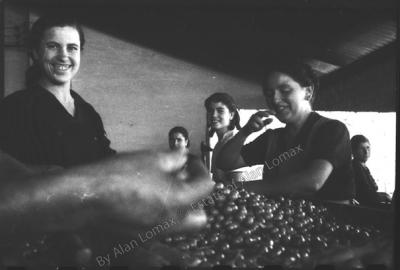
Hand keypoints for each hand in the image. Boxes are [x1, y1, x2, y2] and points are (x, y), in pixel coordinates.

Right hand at [86, 150, 213, 228]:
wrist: (87, 195)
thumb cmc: (116, 177)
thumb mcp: (152, 158)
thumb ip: (175, 157)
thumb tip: (182, 156)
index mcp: (179, 201)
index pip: (207, 186)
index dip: (201, 169)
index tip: (192, 161)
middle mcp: (171, 221)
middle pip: (201, 216)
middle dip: (197, 197)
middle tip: (186, 178)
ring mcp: (157, 231)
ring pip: (182, 223)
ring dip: (182, 204)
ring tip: (167, 183)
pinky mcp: (143, 234)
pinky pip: (164, 226)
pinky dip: (165, 212)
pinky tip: (152, 194)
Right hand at [243, 110, 273, 134]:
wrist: (246, 131)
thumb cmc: (254, 127)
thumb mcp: (262, 125)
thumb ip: (266, 122)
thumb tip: (272, 119)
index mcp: (258, 115)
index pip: (264, 112)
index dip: (269, 111)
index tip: (275, 113)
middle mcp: (254, 115)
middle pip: (259, 112)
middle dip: (264, 113)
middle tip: (268, 116)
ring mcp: (251, 119)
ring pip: (257, 118)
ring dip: (260, 122)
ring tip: (260, 127)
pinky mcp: (248, 123)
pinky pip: (253, 124)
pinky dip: (256, 126)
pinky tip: (256, 128)